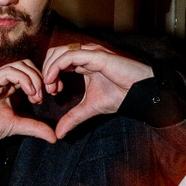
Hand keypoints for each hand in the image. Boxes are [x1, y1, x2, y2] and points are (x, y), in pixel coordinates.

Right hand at [0, 60, 57, 147]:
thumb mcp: (16, 126)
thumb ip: (35, 128)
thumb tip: (55, 137)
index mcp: (9, 87)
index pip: (31, 72)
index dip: (45, 81)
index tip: (54, 95)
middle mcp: (2, 80)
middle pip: (28, 64)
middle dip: (42, 77)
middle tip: (47, 94)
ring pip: (20, 64)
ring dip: (34, 78)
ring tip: (36, 95)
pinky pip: (8, 71)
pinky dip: (23, 79)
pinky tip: (29, 92)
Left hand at [38, 42, 155, 138]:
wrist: (139, 94)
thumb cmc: (120, 96)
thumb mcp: (89, 108)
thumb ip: (73, 117)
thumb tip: (59, 133)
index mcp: (84, 62)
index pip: (58, 60)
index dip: (50, 74)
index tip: (52, 91)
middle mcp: (86, 54)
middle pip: (55, 52)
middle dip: (46, 69)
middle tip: (49, 89)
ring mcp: (91, 53)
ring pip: (59, 52)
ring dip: (49, 69)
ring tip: (50, 86)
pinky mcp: (96, 55)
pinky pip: (70, 56)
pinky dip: (56, 67)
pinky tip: (53, 80)